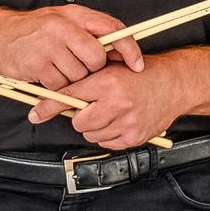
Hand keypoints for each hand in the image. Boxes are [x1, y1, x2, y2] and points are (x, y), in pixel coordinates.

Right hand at [0, 2, 131, 91]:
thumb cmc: (36, 31)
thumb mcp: (65, 21)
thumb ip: (92, 32)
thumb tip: (122, 52)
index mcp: (75, 14)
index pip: (113, 29)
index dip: (129, 49)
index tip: (137, 65)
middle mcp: (62, 27)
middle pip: (96, 59)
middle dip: (92, 69)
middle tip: (77, 66)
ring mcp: (49, 45)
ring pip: (79, 75)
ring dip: (72, 79)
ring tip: (57, 68)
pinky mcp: (37, 64)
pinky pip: (60, 85)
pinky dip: (56, 86)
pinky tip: (46, 75)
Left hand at [29, 46, 188, 149]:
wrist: (174, 84)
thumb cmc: (142, 74)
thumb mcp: (112, 67)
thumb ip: (86, 80)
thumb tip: (56, 96)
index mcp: (109, 82)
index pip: (69, 96)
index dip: (50, 104)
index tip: (36, 113)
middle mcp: (118, 103)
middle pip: (78, 121)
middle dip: (81, 116)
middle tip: (93, 106)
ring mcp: (127, 122)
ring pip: (91, 134)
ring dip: (94, 126)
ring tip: (109, 112)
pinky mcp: (134, 137)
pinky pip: (106, 143)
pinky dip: (108, 134)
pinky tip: (119, 121)